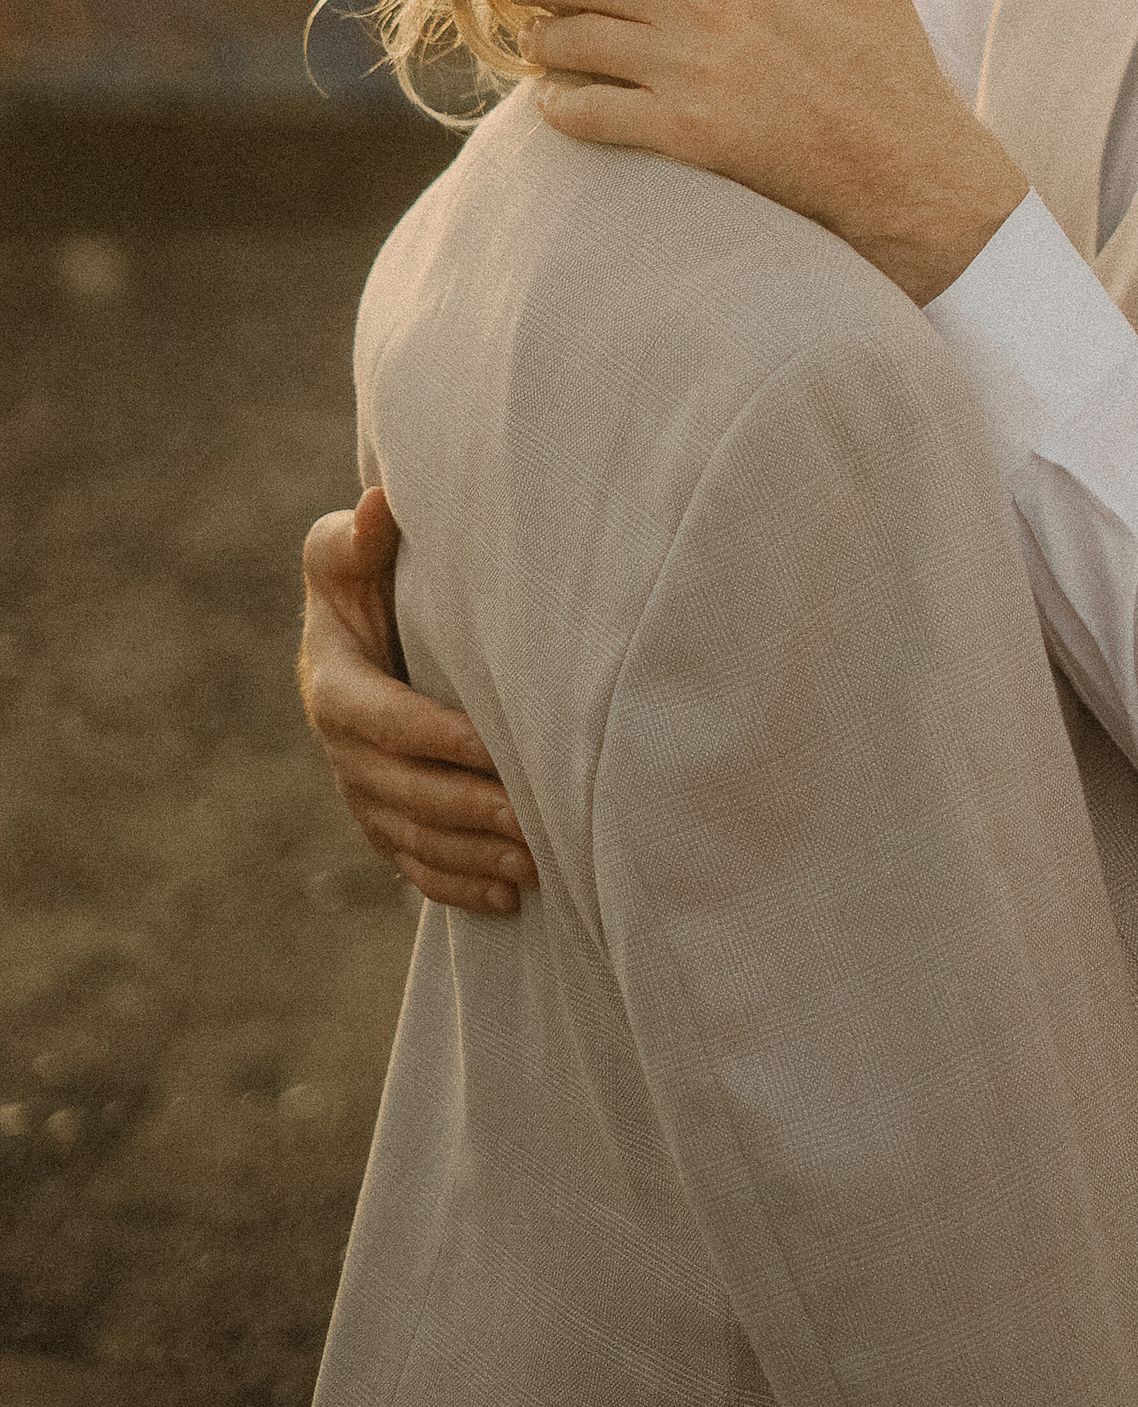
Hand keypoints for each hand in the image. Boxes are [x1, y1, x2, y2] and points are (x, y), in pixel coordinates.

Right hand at [299, 489, 534, 915]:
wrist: (354, 627)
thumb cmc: (365, 576)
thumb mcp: (348, 552)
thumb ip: (359, 537)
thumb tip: (378, 505)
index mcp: (333, 683)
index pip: (384, 720)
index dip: (437, 737)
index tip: (497, 749)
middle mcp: (340, 748)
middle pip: (403, 791)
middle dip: (467, 810)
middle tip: (533, 824)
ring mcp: (359, 791)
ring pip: (412, 836)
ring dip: (470, 855)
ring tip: (535, 866)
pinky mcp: (380, 818)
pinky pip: (412, 863)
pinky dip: (455, 886)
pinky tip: (507, 901)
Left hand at [494, 0, 1028, 304]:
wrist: (906, 163)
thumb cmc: (883, 48)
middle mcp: (710, 2)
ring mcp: (693, 71)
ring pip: (572, 42)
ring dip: (541, 39)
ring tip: (538, 36)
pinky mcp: (685, 135)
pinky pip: (585, 112)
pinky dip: (557, 104)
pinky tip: (557, 98)